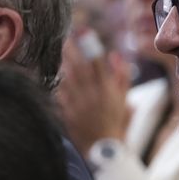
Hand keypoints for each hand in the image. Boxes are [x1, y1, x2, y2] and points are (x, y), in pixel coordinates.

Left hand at [58, 38, 131, 155]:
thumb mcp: (124, 97)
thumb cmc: (116, 121)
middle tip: (66, 37)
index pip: (96, 62)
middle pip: (78, 67)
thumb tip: (116, 55)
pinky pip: (59, 93)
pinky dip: (56, 81)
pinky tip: (54, 71)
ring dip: (63, 63)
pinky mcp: (67, 112)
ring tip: (60, 50)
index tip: (83, 31)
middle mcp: (91, 95)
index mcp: (107, 90)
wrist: (104, 148)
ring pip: (67, 78)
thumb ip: (122, 75)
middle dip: (72, 50)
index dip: (89, 45)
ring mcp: (77, 104)